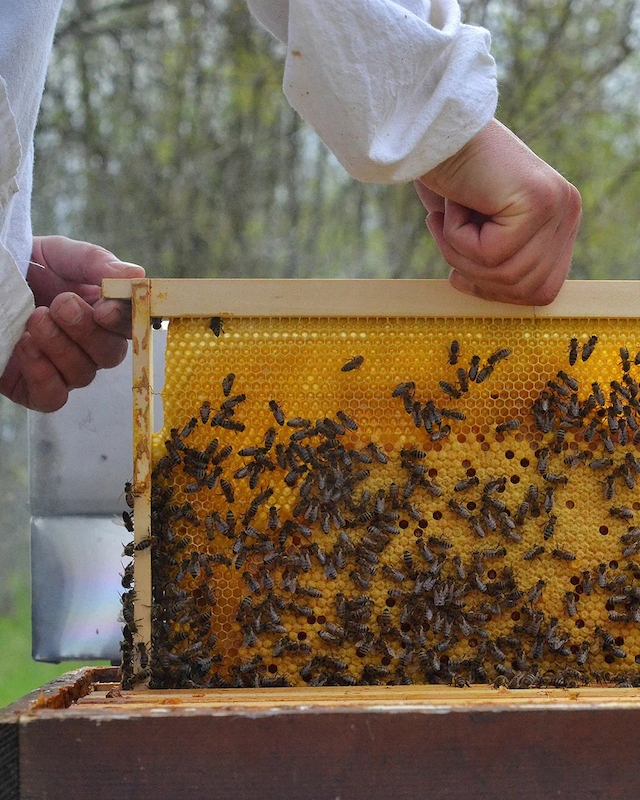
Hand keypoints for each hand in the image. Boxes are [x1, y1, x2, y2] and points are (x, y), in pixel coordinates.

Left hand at [0, 235, 144, 411]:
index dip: (123, 323)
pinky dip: (43, 374)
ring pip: (82, 374)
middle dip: (87, 332)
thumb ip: (99, 264)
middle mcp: (91, 348)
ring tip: (35, 317)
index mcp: (106, 316)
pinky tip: (26, 345)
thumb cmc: (32, 268)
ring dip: (60, 346)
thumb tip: (138, 276)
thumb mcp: (64, 256)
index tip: (103, 309)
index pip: (132, 328)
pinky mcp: (35, 390)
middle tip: (61, 305)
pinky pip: (53, 398)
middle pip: (111, 356)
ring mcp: (65, 371)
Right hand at [415, 119, 581, 304]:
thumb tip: (491, 293)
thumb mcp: (477, 232)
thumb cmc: (447, 178)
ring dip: (461, 254)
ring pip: (507, 274)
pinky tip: (453, 203)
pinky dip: (458, 236)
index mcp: (558, 222)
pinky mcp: (538, 200)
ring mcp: (556, 206)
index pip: (541, 290)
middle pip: (528, 290)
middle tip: (447, 237)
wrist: (432, 132)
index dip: (498, 294)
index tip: (460, 276)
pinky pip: (492, 253)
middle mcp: (566, 212)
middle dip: (477, 276)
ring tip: (446, 217)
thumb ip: (496, 263)